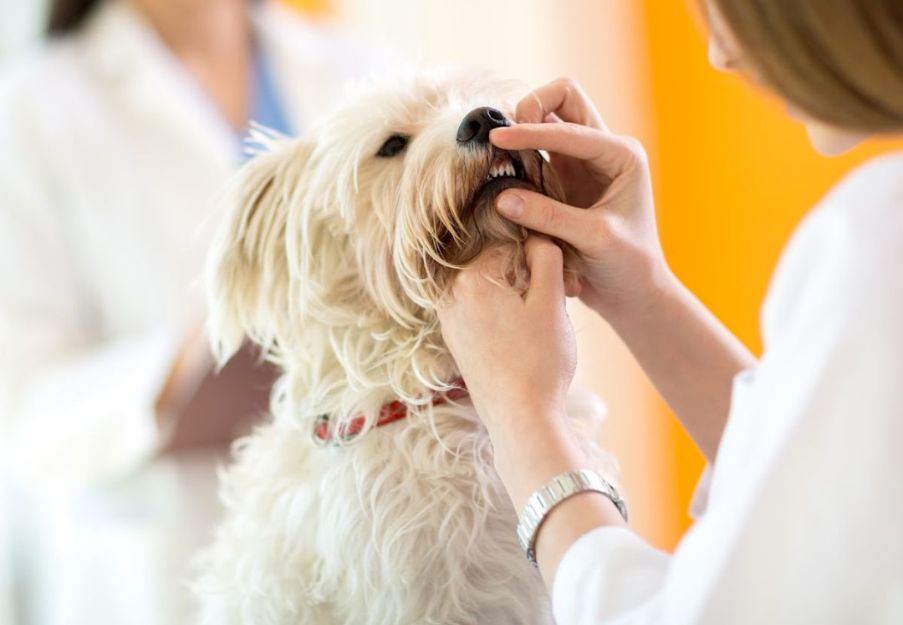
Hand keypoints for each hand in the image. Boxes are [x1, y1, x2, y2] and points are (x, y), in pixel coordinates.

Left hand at [437, 237, 575, 436]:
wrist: (520, 420)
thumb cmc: (540, 362)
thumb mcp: (551, 302)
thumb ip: (545, 258)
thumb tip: (536, 237)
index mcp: (472, 278)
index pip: (513, 247)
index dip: (542, 262)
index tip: (563, 286)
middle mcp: (451, 296)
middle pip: (498, 268)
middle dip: (528, 281)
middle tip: (560, 305)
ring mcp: (450, 321)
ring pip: (491, 292)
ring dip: (518, 300)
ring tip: (543, 326)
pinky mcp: (455, 342)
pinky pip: (482, 314)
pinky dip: (504, 318)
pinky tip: (524, 340)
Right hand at [490, 78, 670, 319]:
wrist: (633, 293)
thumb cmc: (627, 265)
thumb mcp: (593, 239)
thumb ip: (550, 216)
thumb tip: (502, 197)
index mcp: (621, 155)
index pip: (569, 127)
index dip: (531, 131)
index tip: (498, 139)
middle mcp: (602, 150)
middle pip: (563, 98)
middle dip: (532, 107)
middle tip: (505, 137)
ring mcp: (580, 163)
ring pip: (547, 119)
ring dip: (522, 129)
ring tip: (498, 153)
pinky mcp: (562, 180)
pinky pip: (535, 152)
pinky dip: (517, 154)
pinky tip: (502, 171)